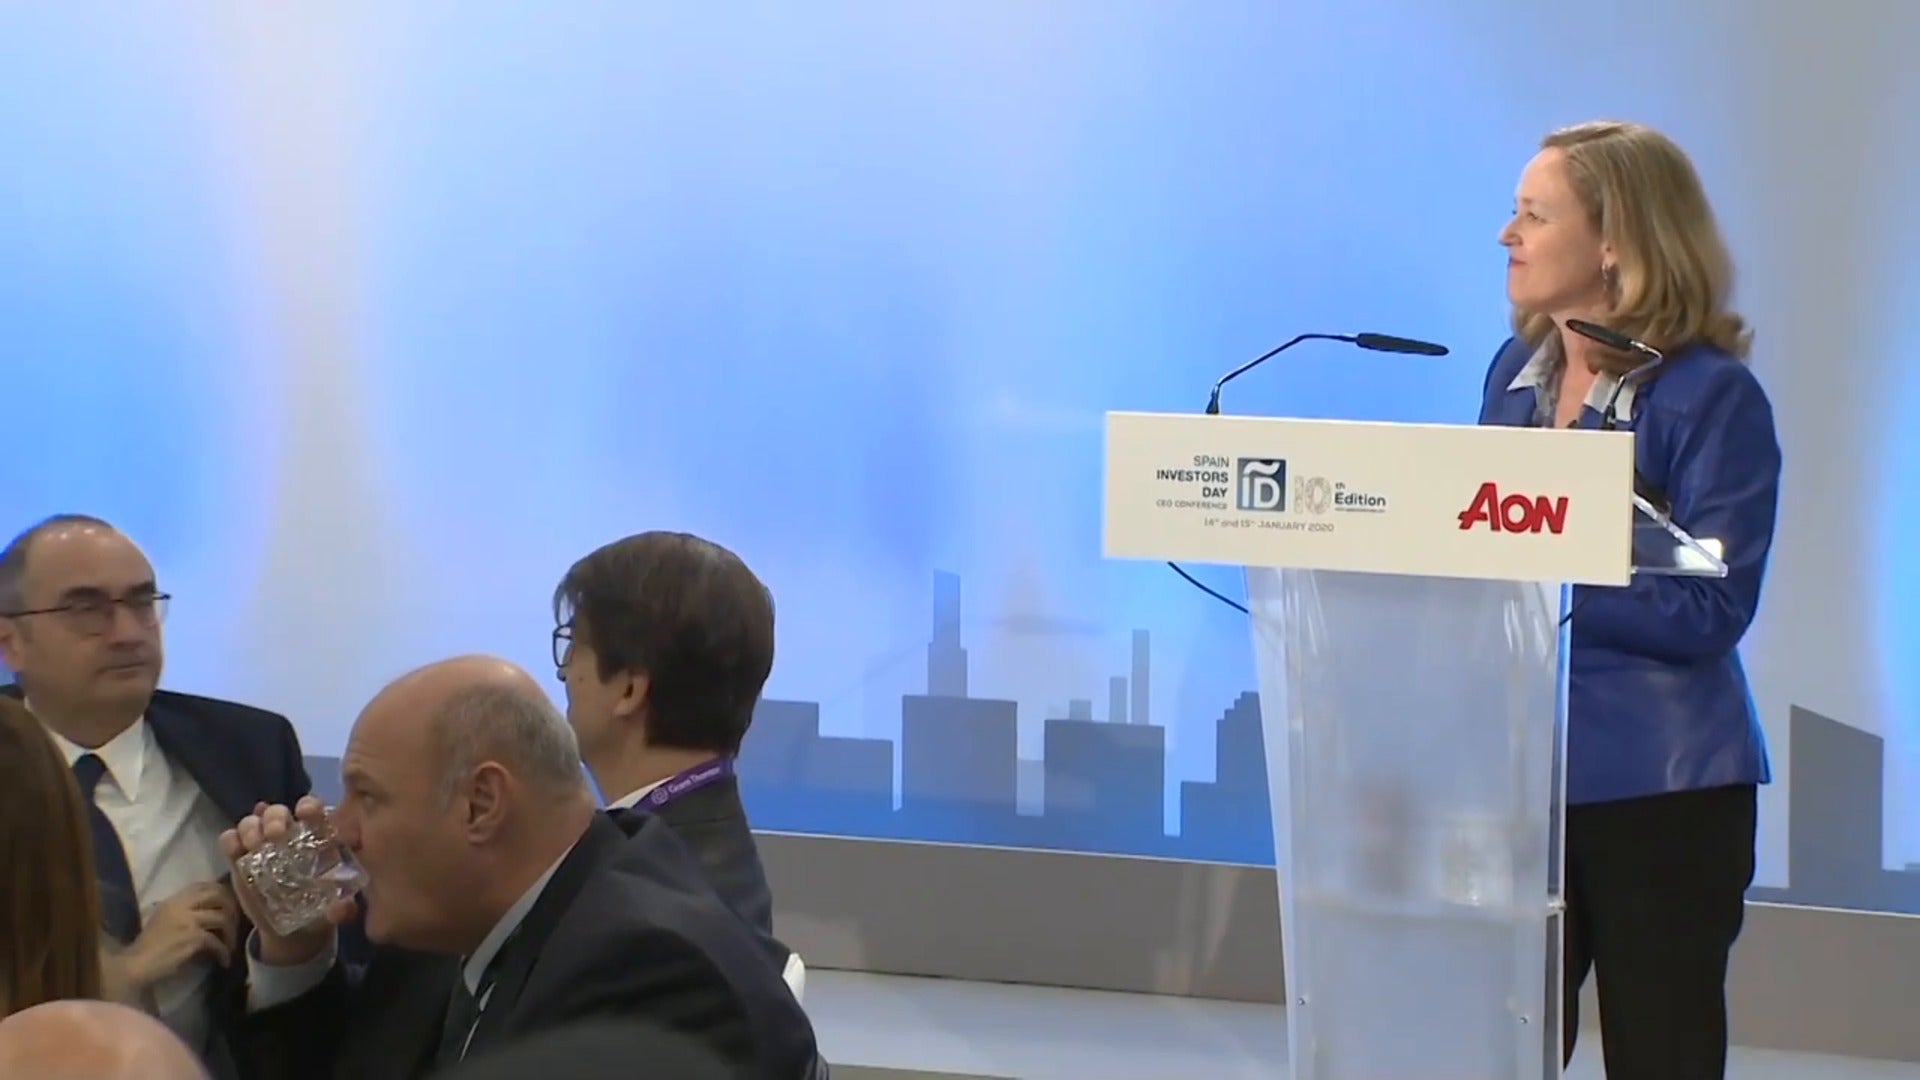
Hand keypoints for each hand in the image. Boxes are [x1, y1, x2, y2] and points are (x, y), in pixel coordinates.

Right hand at [123, 881, 236, 987]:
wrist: (136, 964)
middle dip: (232, 909)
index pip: (204, 885)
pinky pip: (216, 941)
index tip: (229, 906)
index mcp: (174, 900)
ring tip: (230, 946)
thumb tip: (208, 911)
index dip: (222, 892)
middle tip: (234, 924)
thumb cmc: (148, 946)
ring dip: (231, 933)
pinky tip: (224, 961)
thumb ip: (182, 911)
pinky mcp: (193, 937)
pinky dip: (223, 952)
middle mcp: (182, 905)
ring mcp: (188, 920)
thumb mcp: (162, 919)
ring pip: (222, 917)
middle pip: (219, 895)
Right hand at [220, 796, 354, 966]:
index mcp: (316, 838)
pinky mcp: (240, 860)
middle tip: (274, 834)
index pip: (313, 810)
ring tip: (254, 844)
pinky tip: (234, 848)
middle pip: (278, 812)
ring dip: (251, 827)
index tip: (305, 812)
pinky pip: (230, 840)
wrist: (292, 933)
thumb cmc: (319, 910)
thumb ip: (343, 908)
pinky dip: (230, 839)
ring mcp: (261, 845)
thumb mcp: (335, 910)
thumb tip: (343, 909)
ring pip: (253, 822)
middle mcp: (288, 835)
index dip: (308, 806)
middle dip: (274, 817)